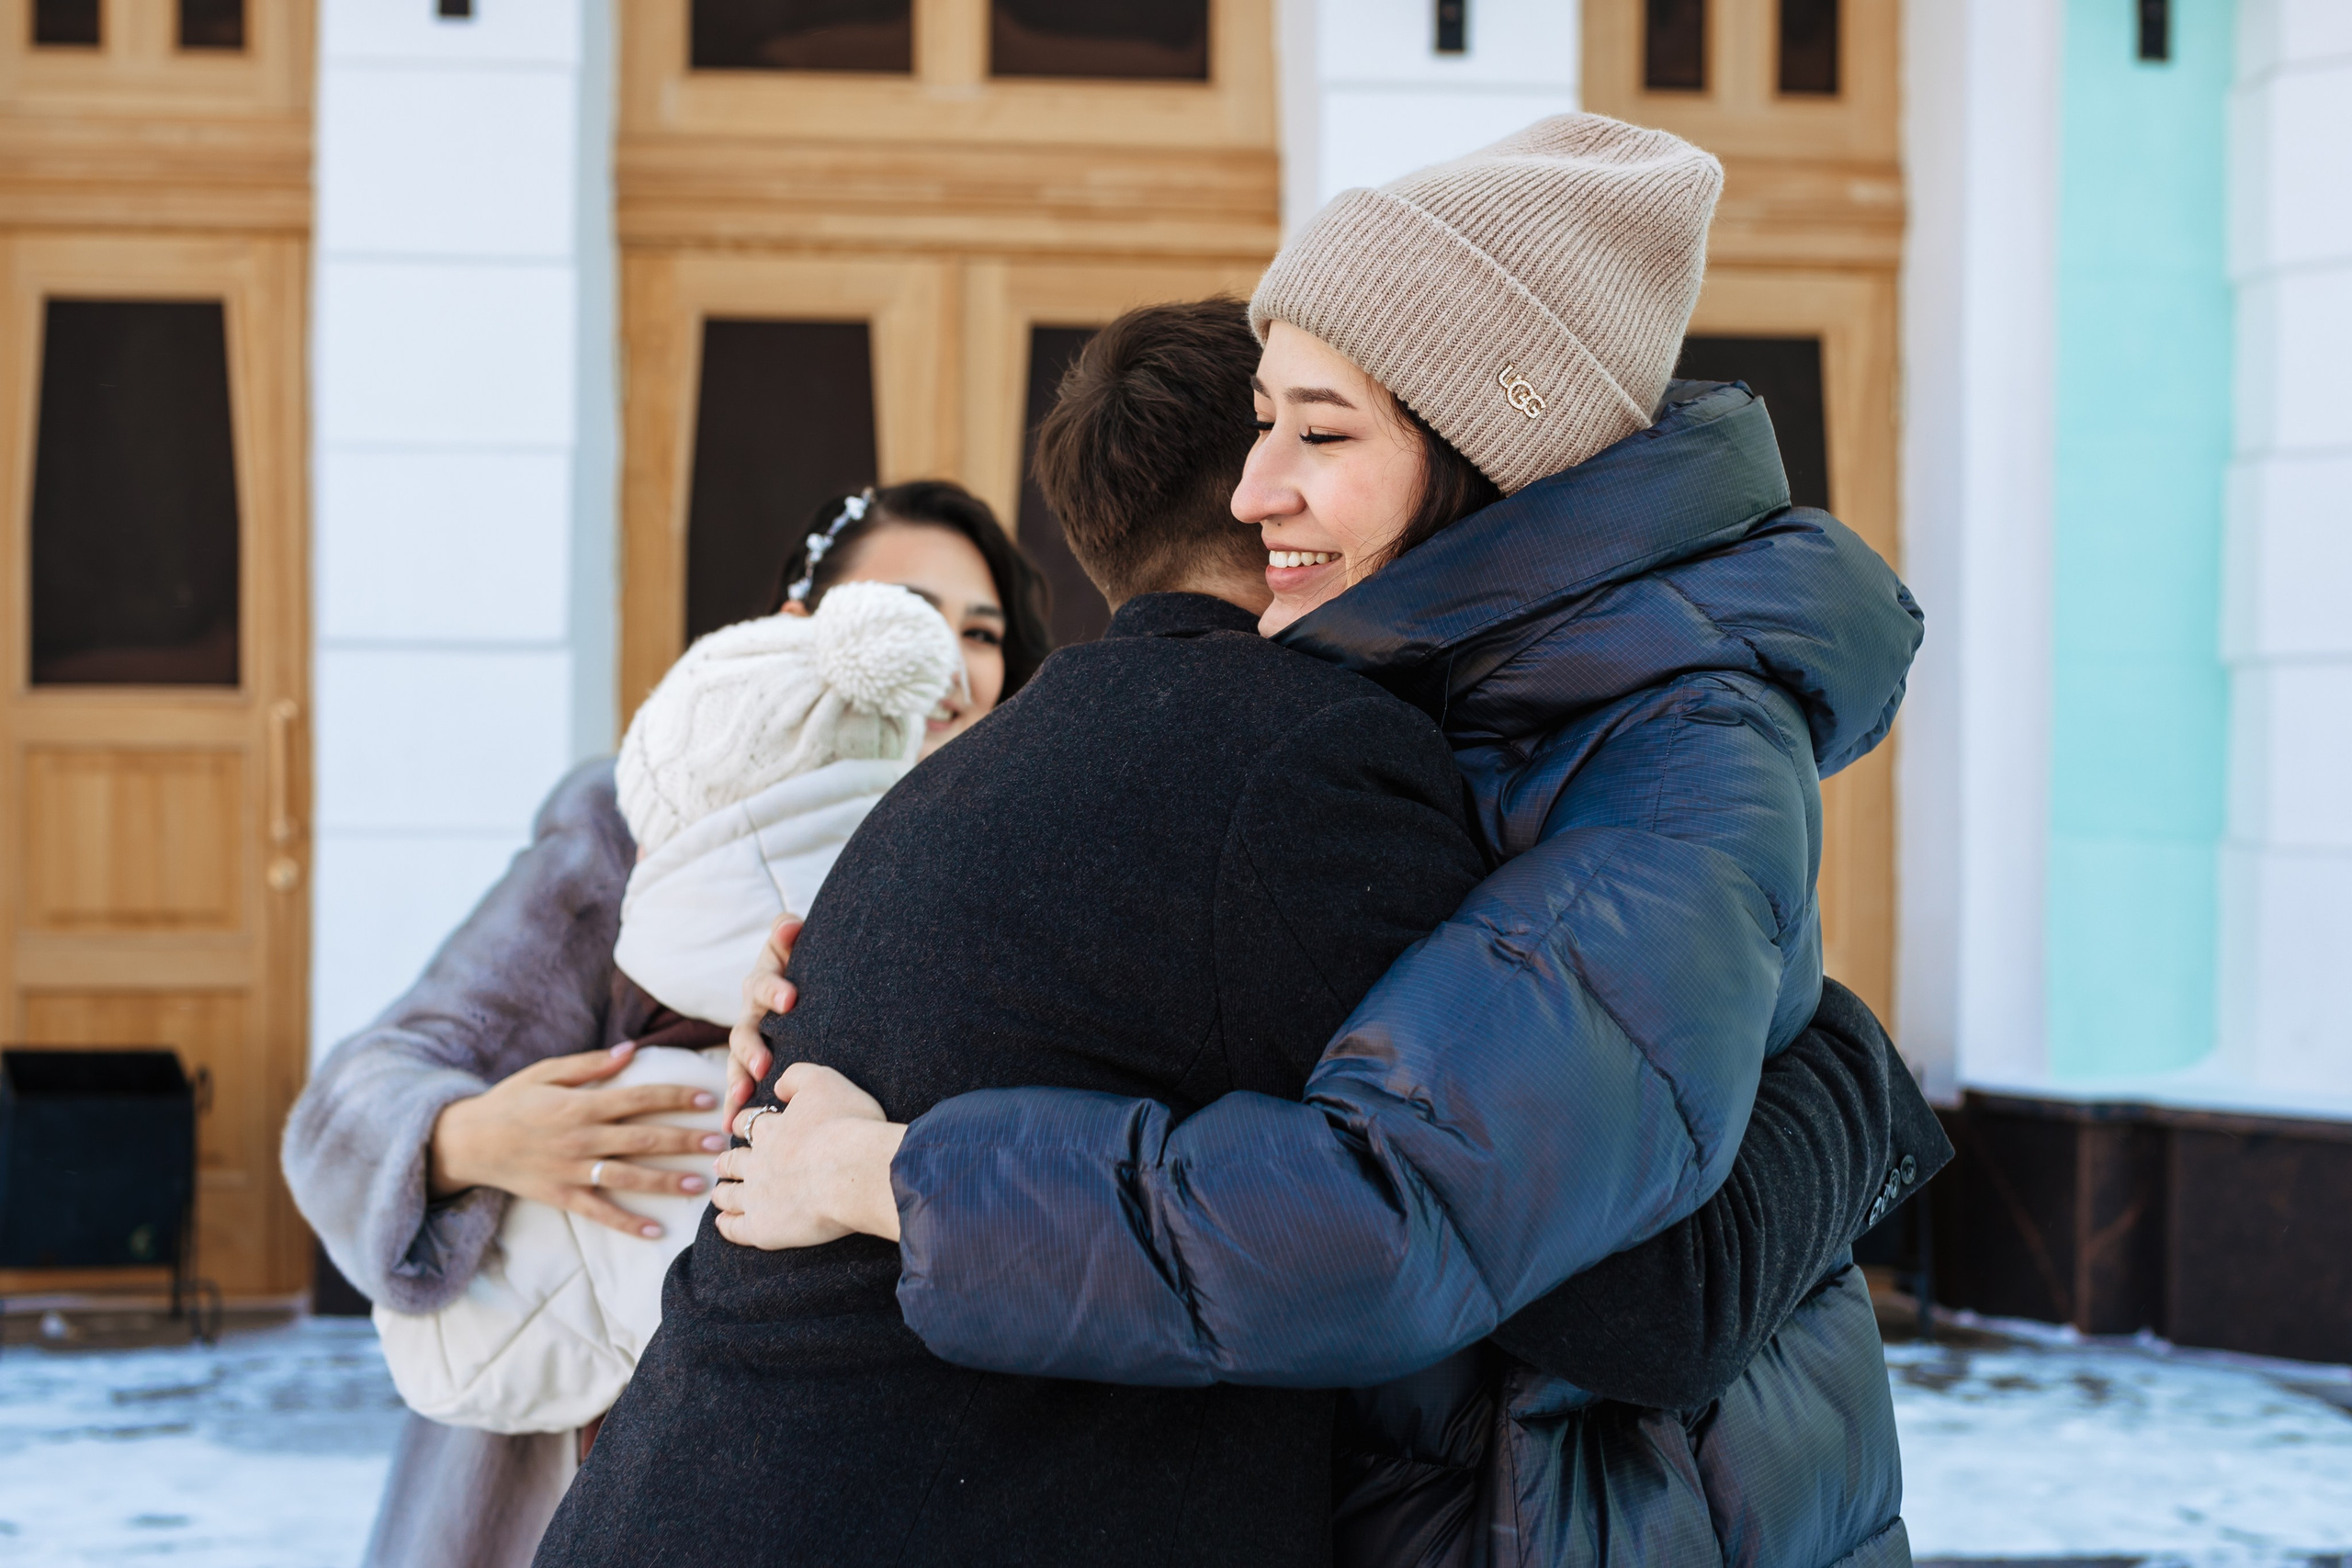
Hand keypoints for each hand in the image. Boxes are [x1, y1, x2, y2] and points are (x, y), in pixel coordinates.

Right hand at [427, 1042, 728, 1238]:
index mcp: (580, 1105)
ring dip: (665, 1181)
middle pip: (641, 1139)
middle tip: (717, 1144)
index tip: (706, 1099)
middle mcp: (580, 1139)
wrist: (467, 1141)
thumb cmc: (509, 1101)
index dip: (673, 1098)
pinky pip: (599, 1212)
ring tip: (699, 1184)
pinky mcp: (561, 1195)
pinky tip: (656, 1230)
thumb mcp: (545, 1072)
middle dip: (682, 1141)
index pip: (637, 1099)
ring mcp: (571, 1170)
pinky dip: (627, 1223)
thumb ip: (590, 1064)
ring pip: (627, 1177)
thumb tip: (631, 1050)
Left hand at [710, 1063, 904, 1249]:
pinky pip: (737, 1229)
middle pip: (735, 1161)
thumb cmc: (846, 1125)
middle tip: (720, 1163)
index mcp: (772, 1130)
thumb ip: (796, 1076)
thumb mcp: (824, 1082)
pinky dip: (727, 1226)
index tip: (740, 1126)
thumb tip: (777, 1085)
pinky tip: (724, 1224)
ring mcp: (757, 1197)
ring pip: (730, 1195)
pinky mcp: (763, 1228)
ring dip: (723, 1193)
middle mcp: (758, 1163)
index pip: (750, 1124)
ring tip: (719, 1193)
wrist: (854, 1171)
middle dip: (727, 1161)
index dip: (744, 1124)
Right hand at [726, 916, 801, 1124]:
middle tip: (764, 1065)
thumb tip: (790, 924)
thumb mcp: (799, 949)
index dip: (774, 990)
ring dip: (738, 1079)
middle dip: (752, 1048)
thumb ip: (788, 934)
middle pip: (744, 1031)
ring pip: (737, 1062)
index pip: (763, 984)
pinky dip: (734, 1106)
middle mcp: (751, 1014)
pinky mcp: (752, 1067)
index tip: (791, 1000)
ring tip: (743, 1097)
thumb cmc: (805, 968)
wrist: (807, 996)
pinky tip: (730, 1126)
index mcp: (763, 984)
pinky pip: (740, 1087)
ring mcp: (750, 1043)